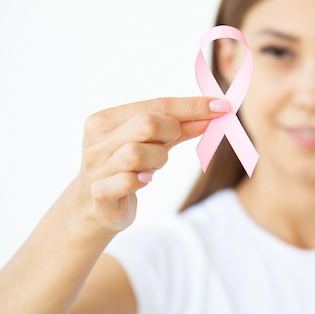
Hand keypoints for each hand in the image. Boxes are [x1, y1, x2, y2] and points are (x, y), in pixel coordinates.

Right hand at [73, 96, 229, 233]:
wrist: (94, 208)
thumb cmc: (126, 169)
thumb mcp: (152, 145)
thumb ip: (179, 130)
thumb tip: (211, 115)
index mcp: (106, 119)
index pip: (156, 105)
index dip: (191, 106)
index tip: (220, 106)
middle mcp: (97, 140)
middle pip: (147, 124)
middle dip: (171, 133)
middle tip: (170, 144)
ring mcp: (96, 167)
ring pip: (138, 153)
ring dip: (157, 160)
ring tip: (152, 168)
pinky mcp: (99, 193)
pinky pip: (127, 181)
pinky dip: (141, 180)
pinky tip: (144, 181)